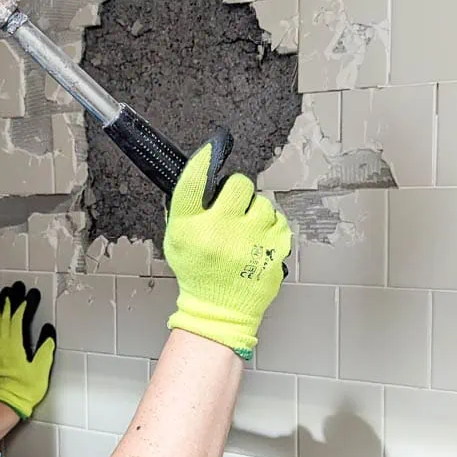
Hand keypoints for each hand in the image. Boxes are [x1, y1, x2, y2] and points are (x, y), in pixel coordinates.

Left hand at [0, 281, 56, 419]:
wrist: (9, 399)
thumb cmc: (28, 386)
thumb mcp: (42, 367)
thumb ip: (45, 346)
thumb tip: (48, 328)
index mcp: (16, 343)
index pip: (20, 317)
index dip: (26, 303)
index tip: (32, 292)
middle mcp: (4, 341)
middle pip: (6, 314)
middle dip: (11, 299)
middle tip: (16, 286)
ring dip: (1, 305)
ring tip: (4, 293)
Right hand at [162, 135, 292, 359]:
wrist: (220, 309)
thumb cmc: (199, 273)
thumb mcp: (177, 239)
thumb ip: (185, 208)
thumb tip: (200, 171)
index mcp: (190, 228)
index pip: (193, 183)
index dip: (205, 159)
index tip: (214, 147)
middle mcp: (219, 232)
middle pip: (239, 184)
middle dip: (237, 192)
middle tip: (232, 210)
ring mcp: (250, 241)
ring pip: (263, 203)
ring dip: (256, 213)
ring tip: (245, 233)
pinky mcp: (273, 249)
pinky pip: (279, 221)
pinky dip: (271, 228)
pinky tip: (257, 242)